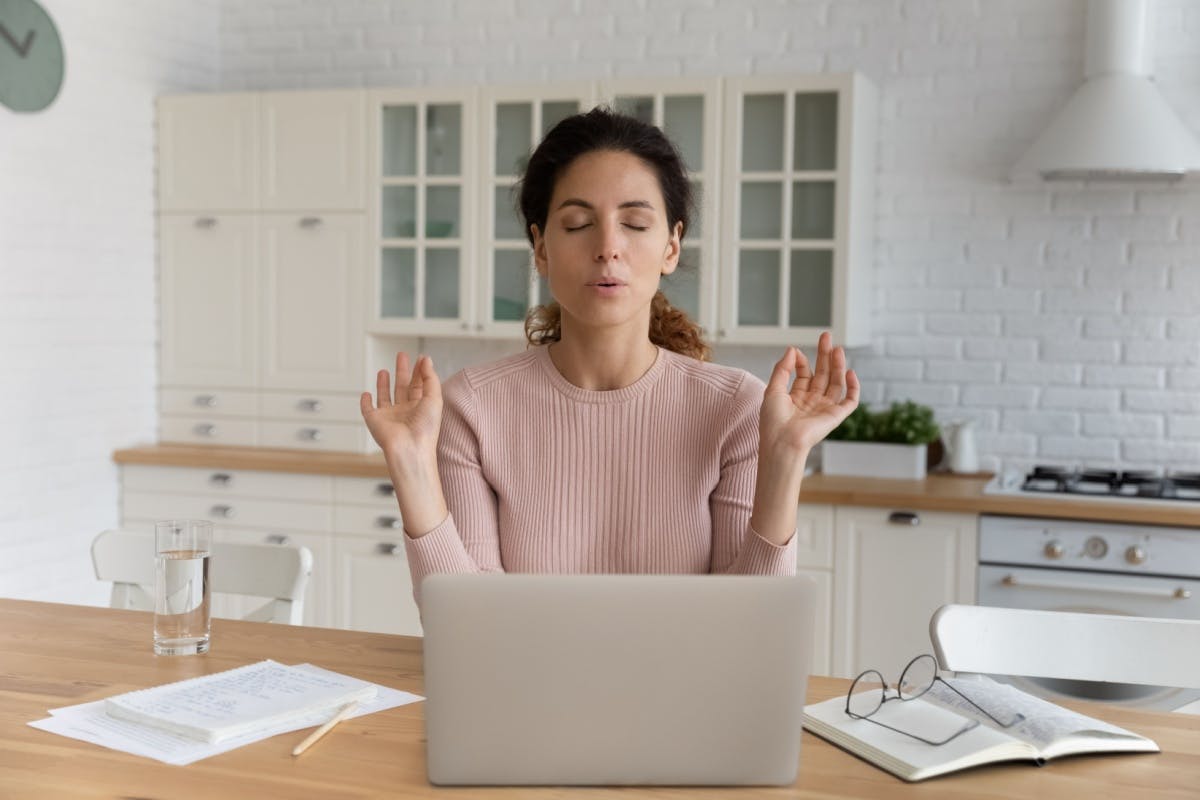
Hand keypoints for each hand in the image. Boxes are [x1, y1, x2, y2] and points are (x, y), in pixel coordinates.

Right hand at [360, 353, 442, 467]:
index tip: (421, 358)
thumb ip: (430, 377)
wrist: (410, 448)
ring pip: (385, 397)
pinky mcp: (374, 420)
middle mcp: (405, 411)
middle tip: (401, 355)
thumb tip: (426, 360)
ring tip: (384, 371)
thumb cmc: (426, 428)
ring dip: (384, 384)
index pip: (420, 385)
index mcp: (420, 407)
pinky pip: (368, 410)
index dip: (420, 371)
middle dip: (402, 371)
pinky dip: (365, 402)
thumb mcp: (434, 398)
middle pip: (403, 387)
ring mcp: (389, 416)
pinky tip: (366, 394)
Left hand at [759, 332, 859, 459]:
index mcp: (795, 398)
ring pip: (836, 382)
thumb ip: (782, 369)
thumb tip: (792, 349)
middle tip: (826, 336)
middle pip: (822, 374)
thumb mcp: (773, 389)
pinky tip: (850, 372)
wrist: (782, 442)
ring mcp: (824, 408)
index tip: (796, 352)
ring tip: (837, 349)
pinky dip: (853, 387)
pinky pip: (850, 400)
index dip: (800, 361)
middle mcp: (811, 402)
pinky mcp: (836, 416)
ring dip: (838, 365)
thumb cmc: (773, 421)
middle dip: (824, 355)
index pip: (804, 374)